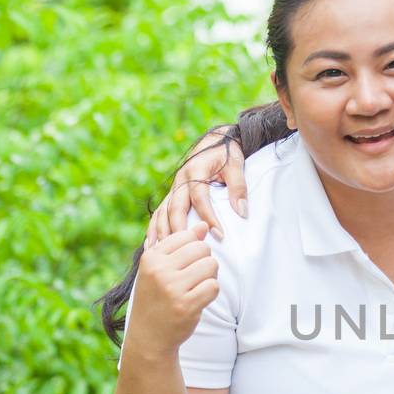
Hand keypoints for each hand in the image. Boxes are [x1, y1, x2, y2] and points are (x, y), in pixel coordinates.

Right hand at [129, 223, 218, 356]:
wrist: (149, 336)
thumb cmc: (156, 298)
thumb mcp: (158, 269)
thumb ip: (179, 246)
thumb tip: (203, 226)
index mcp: (151, 257)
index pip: (186, 236)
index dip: (193, 249)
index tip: (185, 265)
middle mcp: (160, 270)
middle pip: (202, 248)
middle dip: (204, 261)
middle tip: (195, 277)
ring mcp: (173, 288)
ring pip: (211, 265)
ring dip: (209, 277)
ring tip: (197, 287)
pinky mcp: (186, 305)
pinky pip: (214, 286)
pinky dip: (211, 292)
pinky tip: (199, 299)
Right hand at [146, 129, 247, 246]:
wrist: (214, 141)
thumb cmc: (226, 154)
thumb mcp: (236, 165)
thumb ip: (239, 187)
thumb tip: (242, 212)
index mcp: (196, 171)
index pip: (200, 197)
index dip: (208, 216)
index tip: (218, 234)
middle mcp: (180, 180)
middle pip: (175, 207)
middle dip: (179, 229)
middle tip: (184, 250)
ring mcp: (173, 188)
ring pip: (163, 212)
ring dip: (162, 232)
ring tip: (162, 252)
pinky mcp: (171, 195)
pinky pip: (159, 213)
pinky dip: (153, 229)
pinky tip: (151, 246)